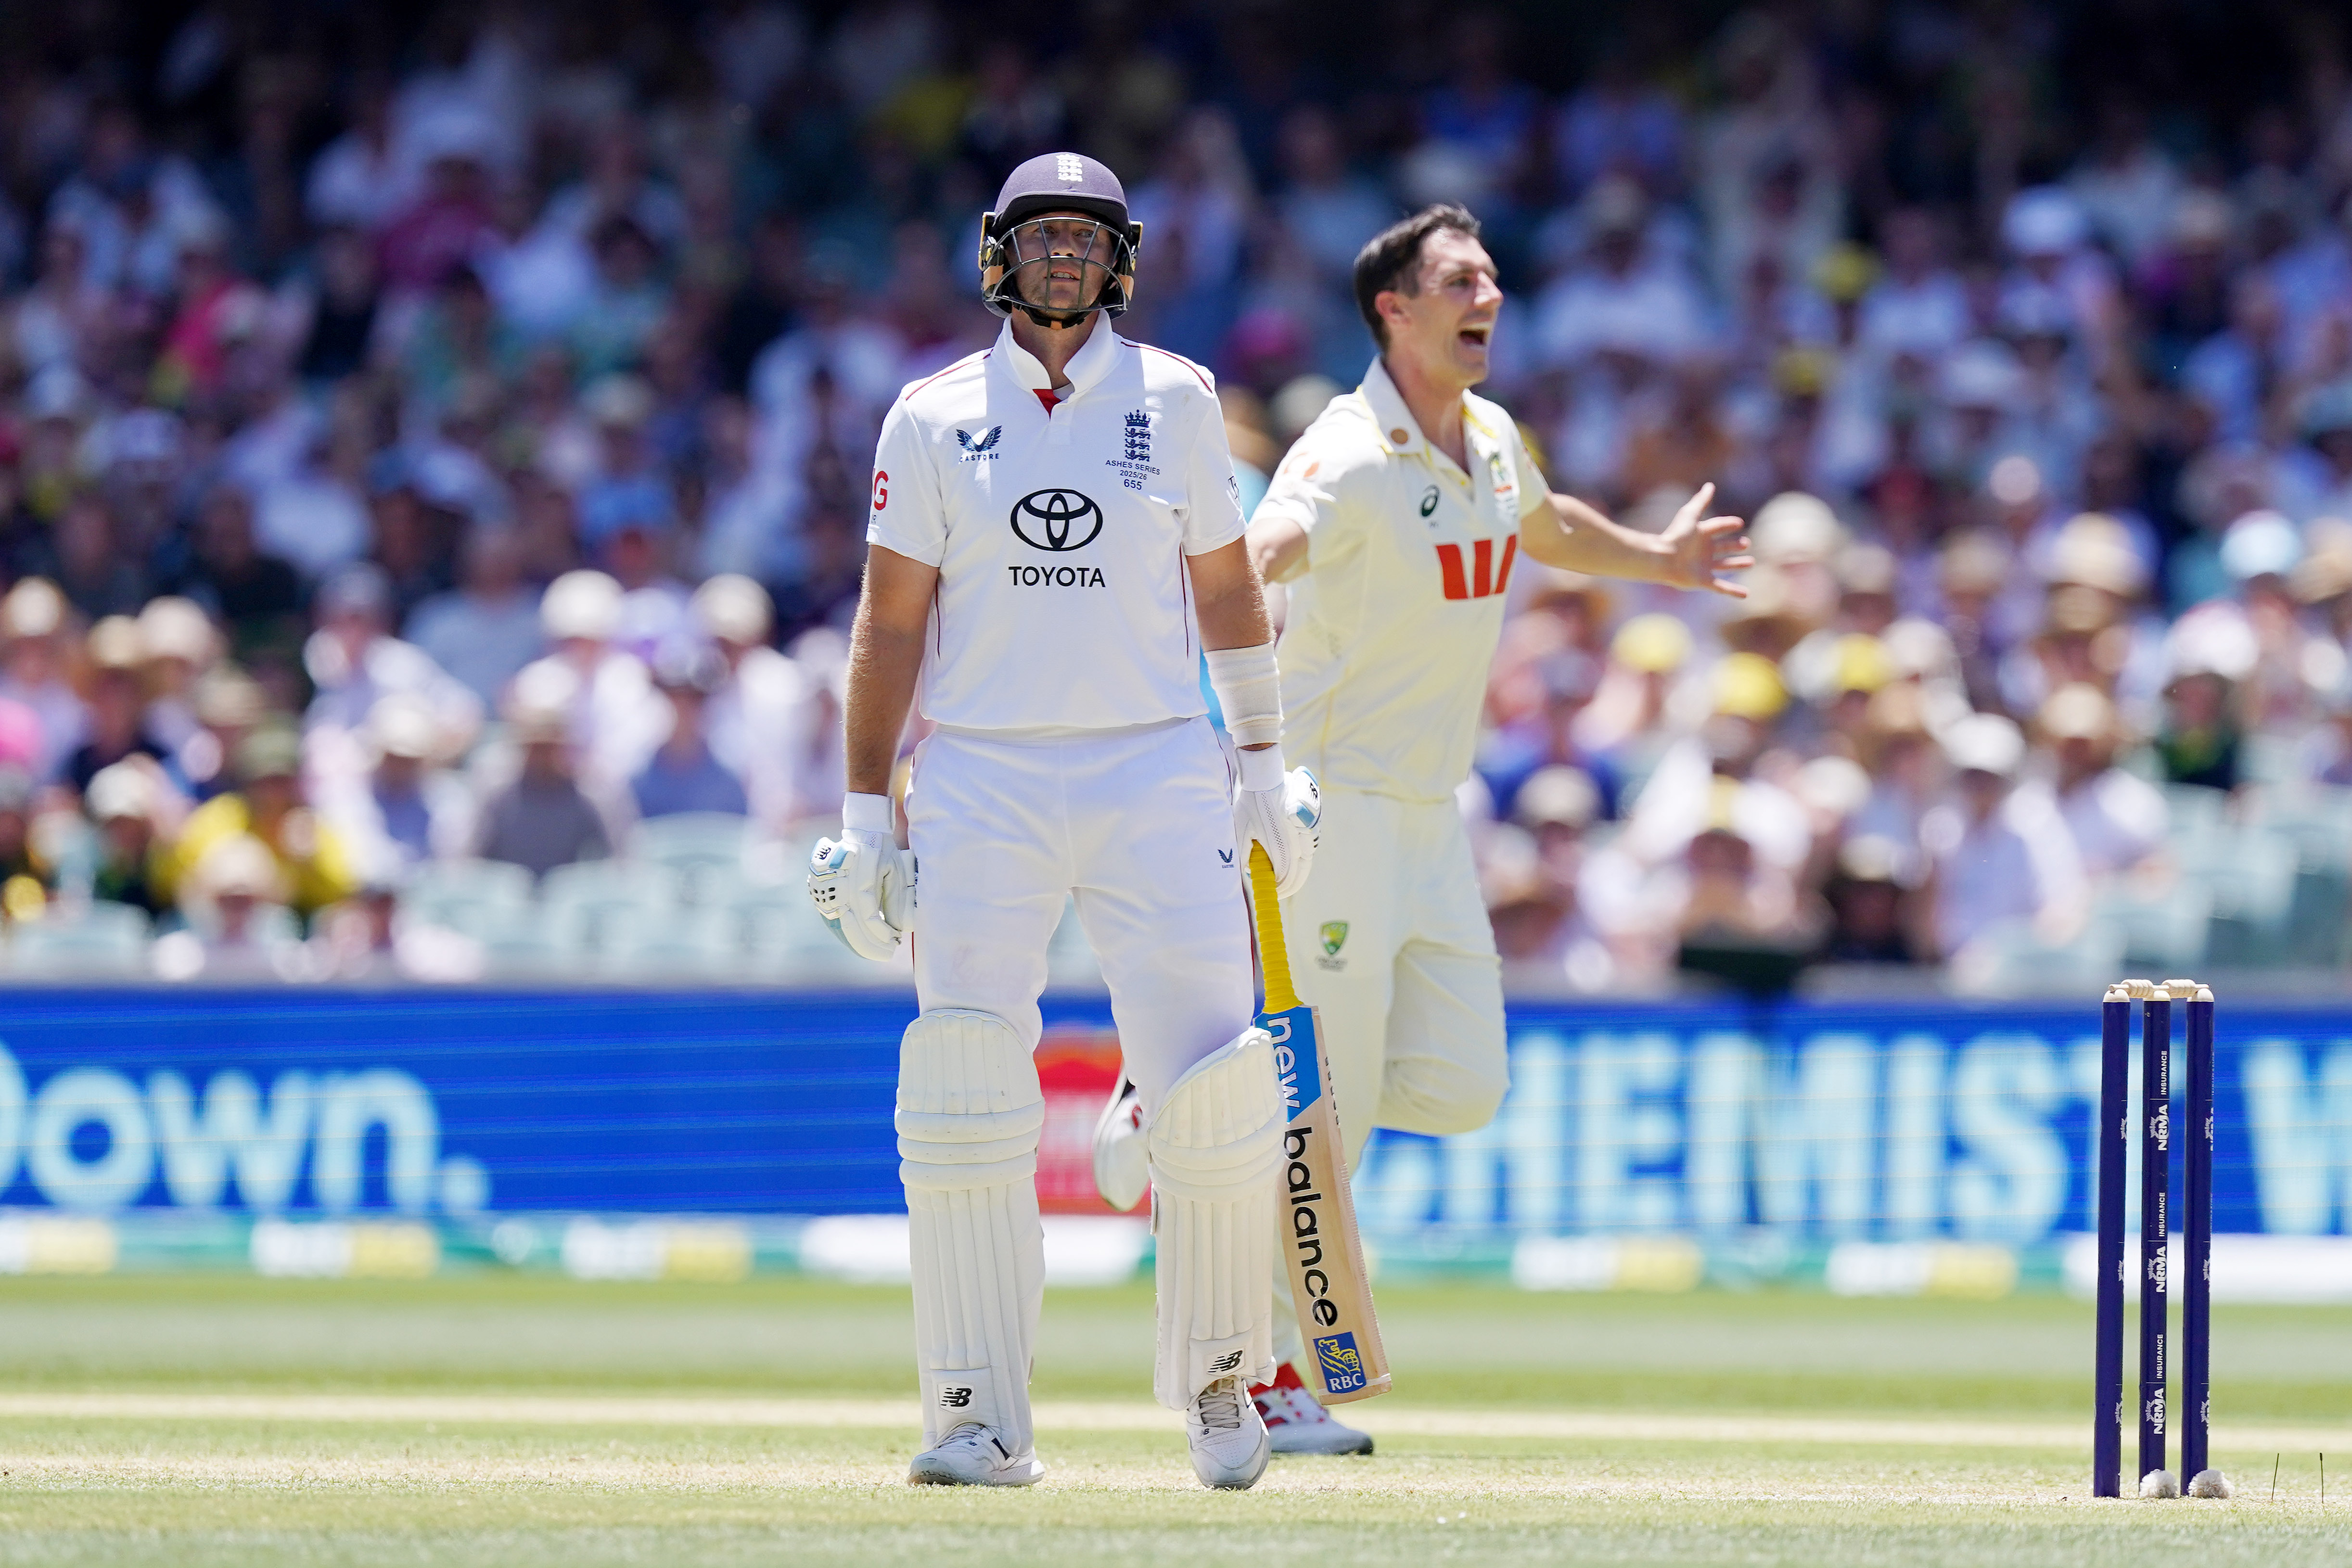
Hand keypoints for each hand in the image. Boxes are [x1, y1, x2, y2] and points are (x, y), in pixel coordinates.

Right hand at [808, 828, 915, 960]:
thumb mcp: (895, 873)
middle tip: (886, 955)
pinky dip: (846, 935)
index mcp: (859, 877)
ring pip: (839, 926)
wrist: (861, 834)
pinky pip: (832, 921)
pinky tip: (859, 944)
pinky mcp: (819, 894)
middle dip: (870, 945)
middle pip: (852, 924)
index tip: (894, 941)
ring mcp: (826, 890)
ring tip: (875, 953)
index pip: (868, 914)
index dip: (880, 932)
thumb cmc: (883, 853)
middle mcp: (839, 885)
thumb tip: (896, 929)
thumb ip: (895, 901)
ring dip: (857, 943)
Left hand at [1234, 761, 1318, 898]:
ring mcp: (1306, 831)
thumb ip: (1245, 854)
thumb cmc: (1250, 804)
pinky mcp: (1310, 822)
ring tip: (1287, 878)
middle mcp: (1297, 841)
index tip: (1275, 893)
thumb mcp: (1241, 831)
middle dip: (1292, 884)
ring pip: (1307, 859)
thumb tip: (1249, 871)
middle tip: (1282, 890)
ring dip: (1299, 871)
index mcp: (1281, 846)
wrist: (1265, 778)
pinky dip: (1302, 856)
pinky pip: (1309, 845)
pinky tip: (1295, 858)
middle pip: (1301, 871)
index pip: (1286, 876)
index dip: (1282, 888)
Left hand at [1655, 483, 1751, 597]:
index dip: (1728, 524)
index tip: (1739, 523)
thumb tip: (1709, 485)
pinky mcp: (1703, 581)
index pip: (1718, 527)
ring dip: (1737, 564)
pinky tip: (1746, 594)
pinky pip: (1721, 587)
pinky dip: (1733, 591)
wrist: (1663, 558)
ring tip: (1750, 562)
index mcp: (1701, 534)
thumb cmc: (1676, 536)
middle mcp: (1704, 551)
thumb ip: (1700, 501)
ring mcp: (1704, 567)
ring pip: (1725, 565)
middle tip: (1746, 543)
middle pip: (1723, 547)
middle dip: (1735, 545)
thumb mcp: (1690, 515)